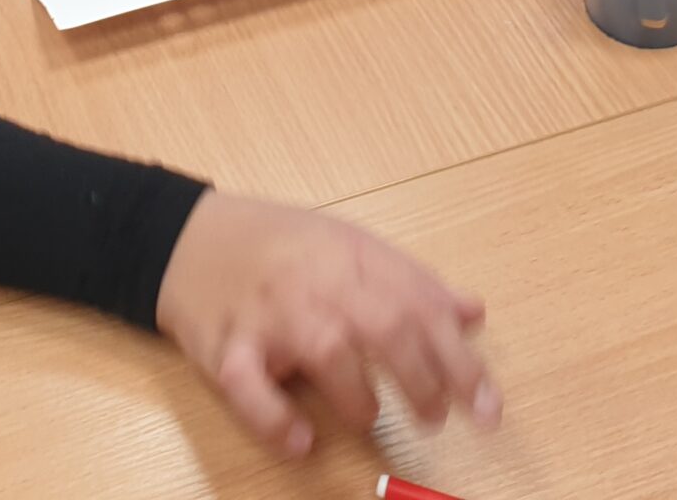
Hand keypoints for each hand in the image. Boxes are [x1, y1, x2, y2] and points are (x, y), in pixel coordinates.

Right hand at [156, 190, 499, 458]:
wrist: (187, 236)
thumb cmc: (278, 246)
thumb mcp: (349, 247)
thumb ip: (410, 282)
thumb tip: (472, 314)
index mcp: (352, 257)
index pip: (421, 308)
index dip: (462, 362)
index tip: (489, 408)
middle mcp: (314, 282)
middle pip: (383, 326)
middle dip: (422, 379)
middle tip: (435, 418)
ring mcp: (268, 315)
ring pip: (325, 351)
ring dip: (359, 396)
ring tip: (370, 418)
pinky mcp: (224, 347)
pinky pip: (249, 387)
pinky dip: (275, 419)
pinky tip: (301, 441)